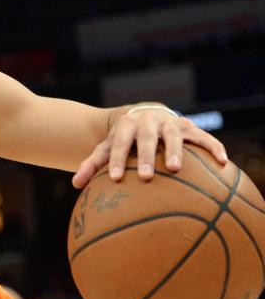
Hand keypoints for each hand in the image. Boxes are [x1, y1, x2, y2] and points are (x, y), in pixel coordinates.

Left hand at [72, 107, 227, 188]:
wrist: (143, 113)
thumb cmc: (123, 138)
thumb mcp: (107, 147)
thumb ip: (92, 164)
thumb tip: (75, 184)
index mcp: (126, 126)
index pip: (119, 144)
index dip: (115, 160)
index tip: (113, 179)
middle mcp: (149, 122)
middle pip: (147, 138)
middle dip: (145, 156)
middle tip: (144, 176)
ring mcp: (170, 123)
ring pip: (174, 135)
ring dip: (176, 151)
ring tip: (176, 169)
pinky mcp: (190, 127)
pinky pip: (204, 138)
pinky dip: (213, 147)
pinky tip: (222, 163)